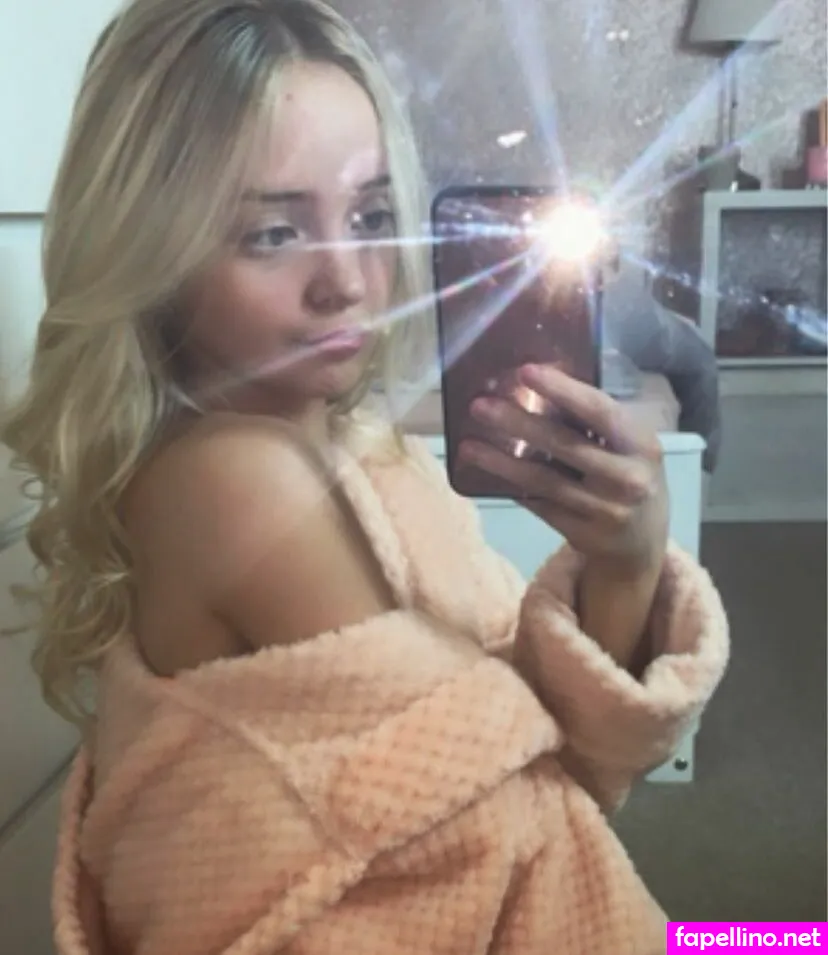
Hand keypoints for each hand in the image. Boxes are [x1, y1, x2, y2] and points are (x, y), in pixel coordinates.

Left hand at [459, 363, 668, 578]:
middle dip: (517, 423)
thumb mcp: (627, 443)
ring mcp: (604, 509)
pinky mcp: (582, 534)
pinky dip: (510, 486)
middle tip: (478, 406)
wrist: (644, 539)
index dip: (562, 389)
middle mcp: (626, 477)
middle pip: (563, 444)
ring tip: (468, 446)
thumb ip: (592, 420)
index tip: (525, 370)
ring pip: (542, 480)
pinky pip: (538, 505)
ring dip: (500, 461)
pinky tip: (486, 473)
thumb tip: (532, 384)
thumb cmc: (628, 472)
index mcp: (640, 443)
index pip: (598, 411)